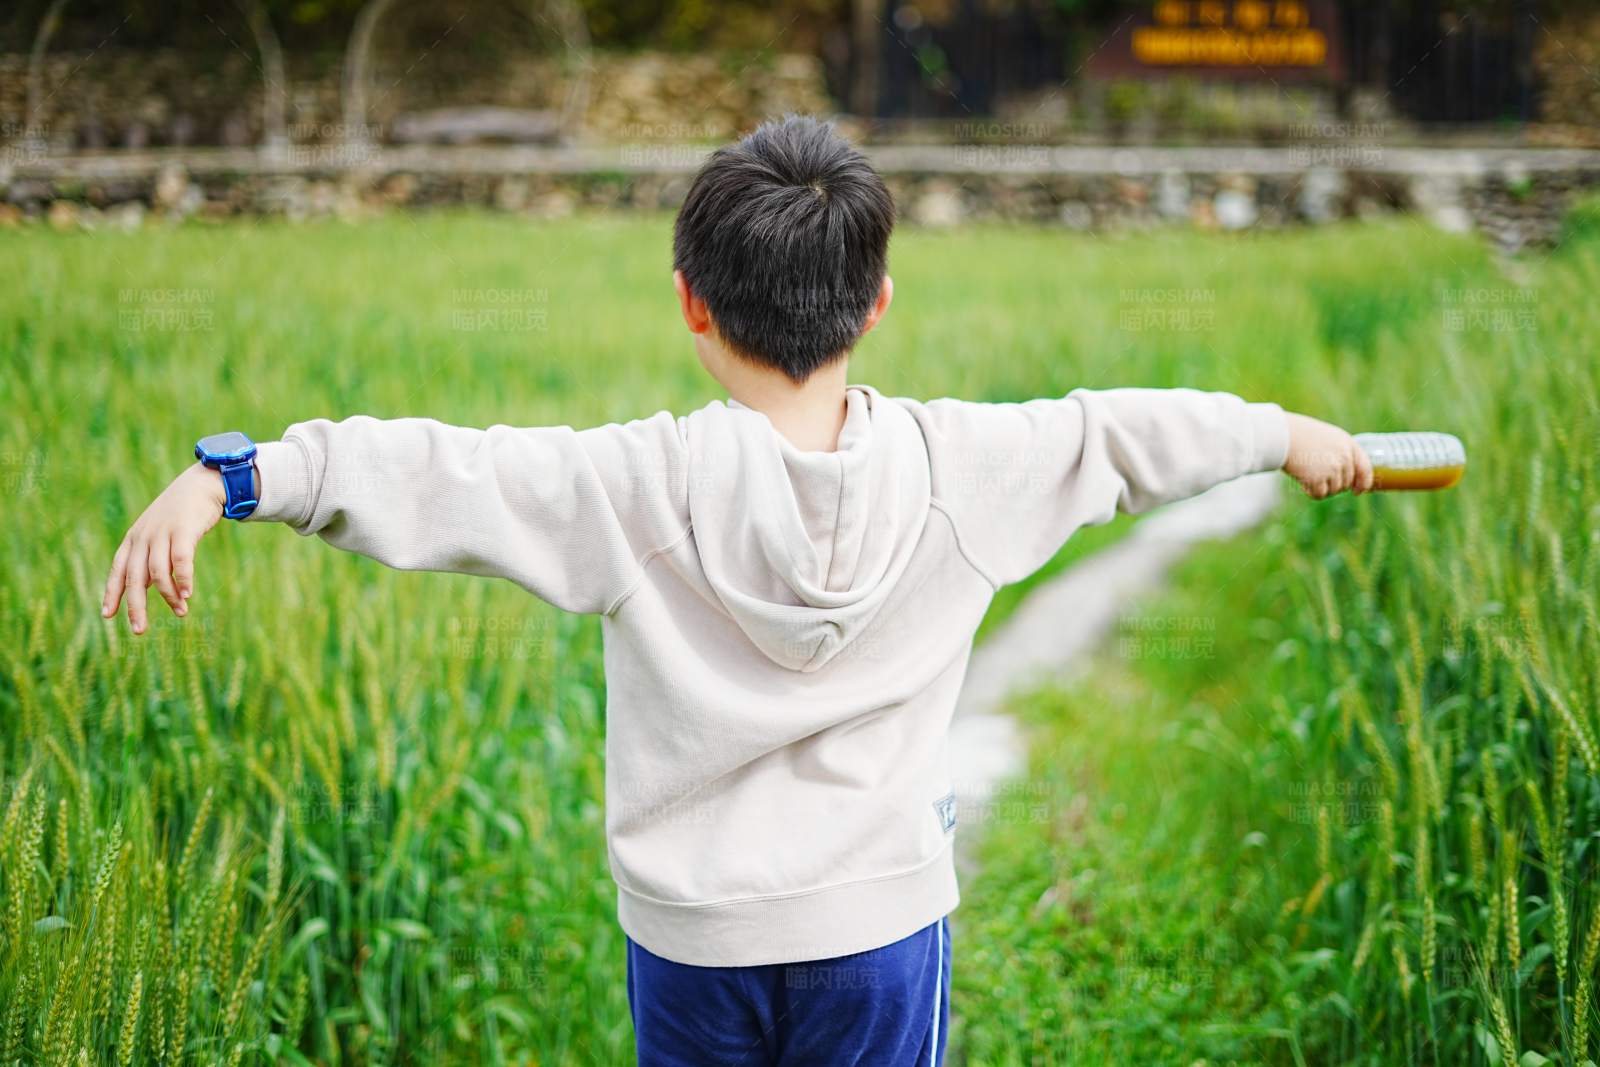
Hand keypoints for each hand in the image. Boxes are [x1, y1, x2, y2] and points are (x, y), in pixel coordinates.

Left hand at [102, 463, 226, 632]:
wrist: (201, 486)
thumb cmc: (179, 515)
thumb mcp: (158, 535)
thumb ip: (149, 558)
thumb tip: (146, 588)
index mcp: (134, 540)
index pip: (117, 571)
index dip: (112, 593)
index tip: (108, 616)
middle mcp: (143, 537)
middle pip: (134, 577)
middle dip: (135, 606)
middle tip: (138, 630)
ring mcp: (162, 533)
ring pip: (158, 572)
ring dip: (168, 596)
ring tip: (180, 612)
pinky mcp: (183, 531)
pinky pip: (180, 560)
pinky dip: (183, 579)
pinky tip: (188, 594)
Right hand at [1283, 413, 1373, 499]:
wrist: (1282, 435)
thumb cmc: (1300, 434)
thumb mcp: (1328, 437)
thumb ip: (1340, 452)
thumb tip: (1348, 477)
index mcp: (1348, 444)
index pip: (1365, 469)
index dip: (1364, 483)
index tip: (1357, 491)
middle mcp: (1344, 457)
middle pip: (1346, 483)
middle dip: (1334, 485)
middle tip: (1318, 478)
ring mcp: (1332, 468)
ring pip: (1333, 490)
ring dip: (1321, 488)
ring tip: (1307, 476)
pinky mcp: (1317, 479)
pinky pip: (1319, 494)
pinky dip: (1310, 491)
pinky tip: (1302, 482)